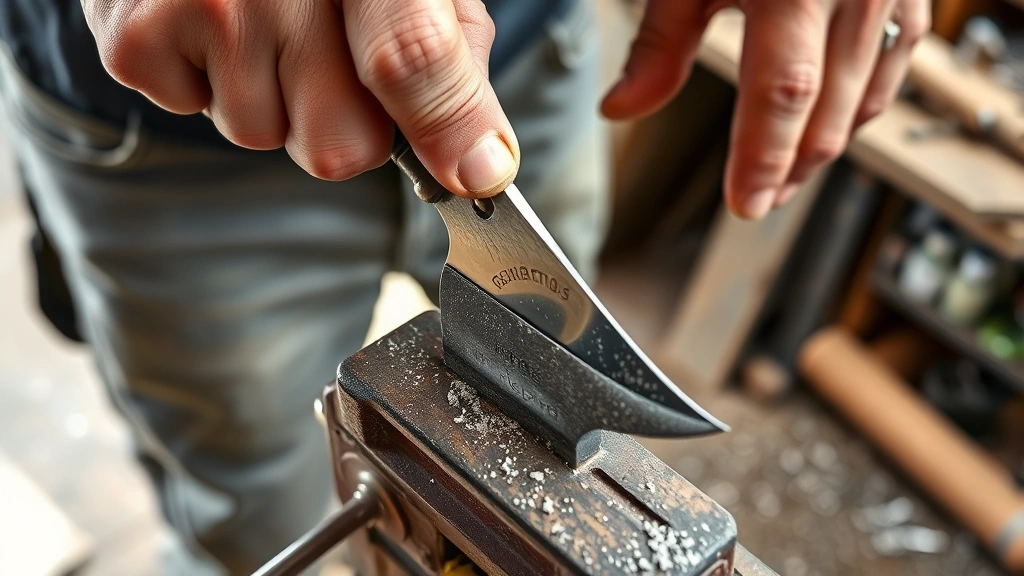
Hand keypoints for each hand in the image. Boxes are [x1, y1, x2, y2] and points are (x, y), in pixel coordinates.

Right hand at [83, 0, 519, 197]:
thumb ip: (450, 63)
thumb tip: (482, 163)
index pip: (411, 53)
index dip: (445, 125)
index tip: (475, 175)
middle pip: (340, 146)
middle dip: (338, 124)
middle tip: (320, 57)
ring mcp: (209, 2)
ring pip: (265, 137)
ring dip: (269, 100)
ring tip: (260, 25)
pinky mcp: (138, 34)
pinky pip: (198, 116)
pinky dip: (205, 84)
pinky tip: (210, 26)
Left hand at [602, 0, 928, 218]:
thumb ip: (661, 43)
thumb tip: (621, 110)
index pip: (783, 91)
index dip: (765, 156)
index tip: (747, 202)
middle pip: (830, 107)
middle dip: (792, 167)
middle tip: (758, 200)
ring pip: (868, 97)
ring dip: (825, 145)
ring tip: (785, 175)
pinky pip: (892, 67)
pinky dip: (859, 105)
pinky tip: (829, 125)